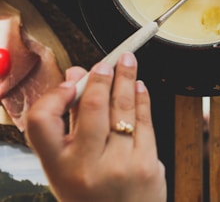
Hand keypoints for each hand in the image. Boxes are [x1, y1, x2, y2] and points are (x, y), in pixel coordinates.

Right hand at [25, 53, 166, 201]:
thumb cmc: (90, 194)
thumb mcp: (68, 166)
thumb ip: (70, 119)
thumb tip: (75, 76)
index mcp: (58, 167)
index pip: (41, 121)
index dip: (54, 95)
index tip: (70, 81)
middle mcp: (87, 167)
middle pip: (92, 106)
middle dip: (102, 77)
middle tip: (107, 62)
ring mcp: (120, 166)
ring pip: (123, 108)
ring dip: (127, 78)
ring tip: (128, 62)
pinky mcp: (147, 165)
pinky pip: (145, 121)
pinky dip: (142, 98)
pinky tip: (139, 86)